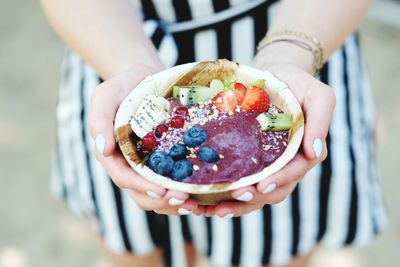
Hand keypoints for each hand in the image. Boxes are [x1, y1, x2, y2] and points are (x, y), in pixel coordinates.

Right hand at [89, 66, 198, 215]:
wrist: (144, 79)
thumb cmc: (122, 87)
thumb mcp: (105, 96)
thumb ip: (99, 120)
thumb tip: (104, 150)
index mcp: (112, 155)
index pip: (124, 177)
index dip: (141, 187)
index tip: (161, 191)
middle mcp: (129, 165)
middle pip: (142, 194)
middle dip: (162, 201)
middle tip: (184, 200)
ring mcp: (148, 166)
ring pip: (157, 195)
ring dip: (174, 204)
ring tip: (194, 204)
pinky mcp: (165, 162)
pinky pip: (172, 184)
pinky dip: (183, 194)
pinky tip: (200, 196)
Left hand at [206, 62, 335, 217]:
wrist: (276, 75)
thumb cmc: (299, 85)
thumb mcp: (319, 96)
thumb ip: (321, 121)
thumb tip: (315, 152)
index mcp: (303, 153)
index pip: (293, 172)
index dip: (278, 181)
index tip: (261, 186)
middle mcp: (285, 165)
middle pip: (272, 191)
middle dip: (253, 198)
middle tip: (234, 198)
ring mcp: (266, 165)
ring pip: (254, 193)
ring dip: (236, 205)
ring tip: (214, 210)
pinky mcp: (248, 162)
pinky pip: (239, 182)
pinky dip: (224, 195)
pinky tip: (206, 201)